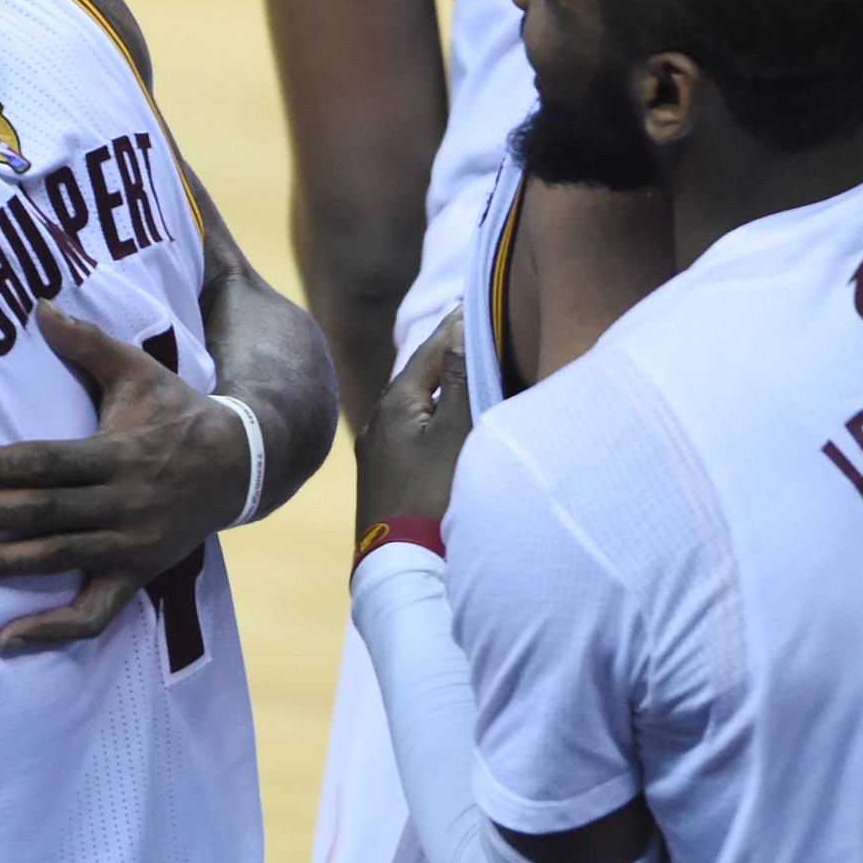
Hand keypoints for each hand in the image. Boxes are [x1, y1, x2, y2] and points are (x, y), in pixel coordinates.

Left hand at [0, 303, 251, 656]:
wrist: (242, 466)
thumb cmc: (177, 412)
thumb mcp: (139, 370)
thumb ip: (87, 343)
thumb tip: (38, 305)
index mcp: (119, 454)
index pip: (47, 462)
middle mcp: (124, 504)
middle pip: (45, 513)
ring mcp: (132, 547)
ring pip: (61, 562)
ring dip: (4, 568)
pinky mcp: (138, 577)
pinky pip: (95, 613)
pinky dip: (52, 631)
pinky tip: (6, 640)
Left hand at [354, 309, 471, 543]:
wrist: (401, 568)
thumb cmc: (433, 498)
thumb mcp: (456, 436)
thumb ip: (462, 381)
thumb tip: (460, 326)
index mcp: (395, 402)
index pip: (433, 348)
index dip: (460, 323)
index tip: (482, 295)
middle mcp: (380, 420)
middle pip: (424, 373)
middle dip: (453, 349)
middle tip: (481, 321)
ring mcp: (381, 450)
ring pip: (420, 402)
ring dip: (447, 383)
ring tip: (474, 364)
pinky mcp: (388, 477)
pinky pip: (418, 430)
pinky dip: (439, 413)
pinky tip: (452, 420)